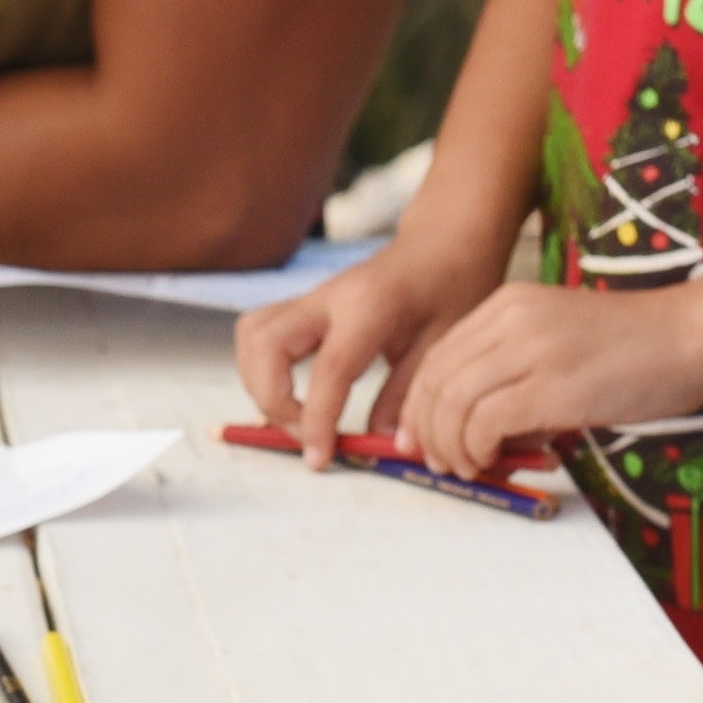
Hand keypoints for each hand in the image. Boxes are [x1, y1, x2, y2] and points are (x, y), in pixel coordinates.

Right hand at [233, 223, 510, 461]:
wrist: (443, 245)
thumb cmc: (451, 289)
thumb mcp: (443, 347)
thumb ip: (408, 396)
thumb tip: (385, 444)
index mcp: (369, 308)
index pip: (329, 370)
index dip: (317, 420)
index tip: (319, 458)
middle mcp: (328, 298)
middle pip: (265, 346)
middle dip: (272, 400)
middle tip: (305, 435)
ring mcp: (309, 298)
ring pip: (251, 336)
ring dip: (259, 384)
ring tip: (296, 417)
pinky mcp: (301, 306)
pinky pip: (258, 334)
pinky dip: (261, 369)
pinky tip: (291, 393)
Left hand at [387, 280, 702, 475]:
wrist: (694, 334)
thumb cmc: (637, 351)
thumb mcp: (559, 348)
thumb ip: (515, 377)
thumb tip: (475, 436)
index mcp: (508, 305)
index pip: (437, 360)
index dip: (420, 408)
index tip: (423, 442)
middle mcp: (510, 319)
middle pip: (434, 382)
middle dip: (426, 432)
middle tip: (440, 464)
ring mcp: (530, 348)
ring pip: (451, 403)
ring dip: (450, 446)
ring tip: (471, 468)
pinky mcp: (552, 385)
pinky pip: (485, 422)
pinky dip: (478, 449)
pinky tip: (494, 460)